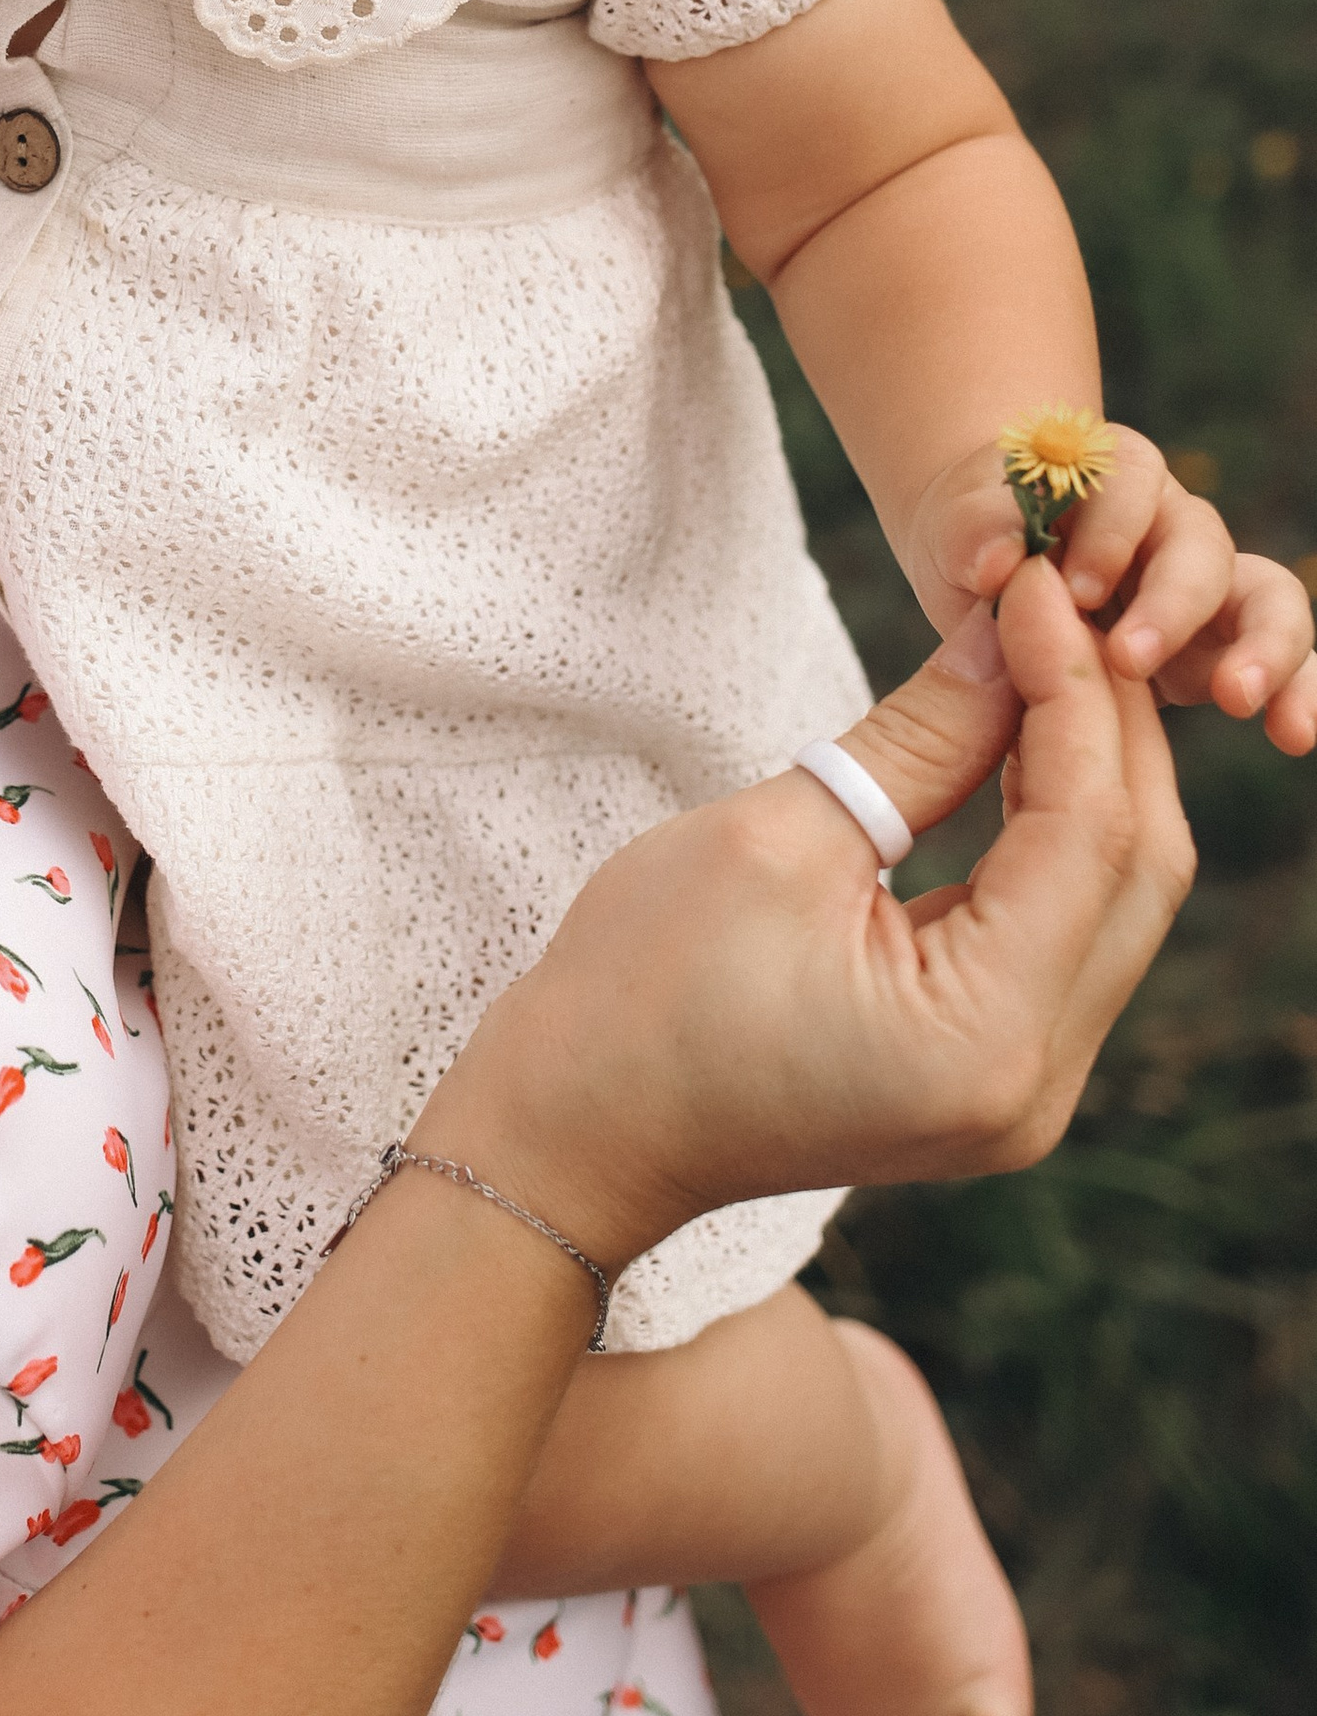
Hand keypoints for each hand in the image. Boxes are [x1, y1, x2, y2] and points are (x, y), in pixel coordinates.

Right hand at [434, 563, 1195, 1279]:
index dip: (1074, 689)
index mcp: (983, 1037)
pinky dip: (1055, 836)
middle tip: (1056, 604)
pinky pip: (1066, 936)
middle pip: (1138, 871)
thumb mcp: (776, 838)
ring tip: (1041, 656)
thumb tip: (1007, 636)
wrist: (577, 1131)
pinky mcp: (996, 1079)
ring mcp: (1024, 1096)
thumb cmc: (641, 991)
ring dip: (1093, 774)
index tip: (1037, 583)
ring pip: (1118, 902)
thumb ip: (919, 739)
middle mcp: (1035, 1087)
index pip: (1090, 830)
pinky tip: (1022, 748)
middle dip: (1109, 725)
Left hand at [909, 425, 1315, 753]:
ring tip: (1235, 700)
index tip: (1075, 590)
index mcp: (1109, 475)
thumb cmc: (978, 541)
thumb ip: (973, 534)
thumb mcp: (958, 529)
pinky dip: (1299, 692)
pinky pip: (1284, 662)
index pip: (1131, 480)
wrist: (993, 580)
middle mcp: (1173, 522)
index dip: (1111, 530)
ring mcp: (1211, 585)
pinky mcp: (1227, 645)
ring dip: (1262, 647)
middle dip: (1173, 604)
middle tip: (1128, 659)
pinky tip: (1292, 734)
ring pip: (1268, 597)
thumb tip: (998, 561)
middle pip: (1202, 545)